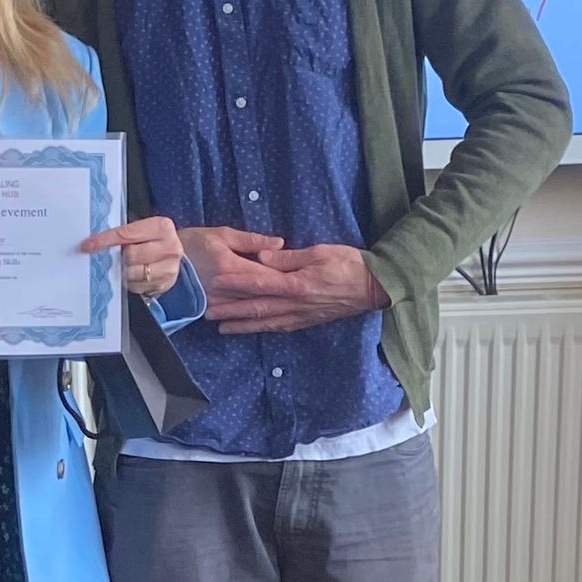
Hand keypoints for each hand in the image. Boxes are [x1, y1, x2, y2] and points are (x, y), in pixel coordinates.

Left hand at [81, 214, 185, 299]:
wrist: (175, 253)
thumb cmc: (153, 239)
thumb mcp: (143, 229)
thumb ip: (124, 233)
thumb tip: (95, 242)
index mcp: (161, 227)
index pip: (126, 234)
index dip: (104, 240)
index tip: (88, 246)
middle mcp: (169, 247)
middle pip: (130, 255)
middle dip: (117, 257)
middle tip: (112, 257)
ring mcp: (169, 268)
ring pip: (133, 273)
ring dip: (123, 271)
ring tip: (123, 266)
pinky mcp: (165, 284)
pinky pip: (138, 286)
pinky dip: (130, 282)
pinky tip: (131, 276)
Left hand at [192, 234, 387, 335]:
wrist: (375, 288)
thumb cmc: (350, 264)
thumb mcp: (320, 252)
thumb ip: (288, 257)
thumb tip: (261, 256)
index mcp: (297, 284)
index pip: (259, 284)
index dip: (235, 284)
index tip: (215, 283)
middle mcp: (295, 304)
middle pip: (256, 308)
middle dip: (229, 310)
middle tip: (206, 312)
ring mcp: (300, 316)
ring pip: (264, 322)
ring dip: (240, 324)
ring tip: (219, 326)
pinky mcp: (306, 321)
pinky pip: (279, 327)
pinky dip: (260, 329)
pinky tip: (248, 330)